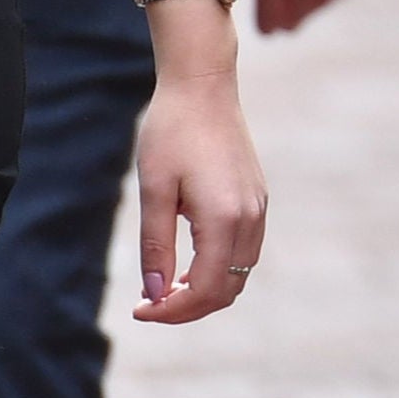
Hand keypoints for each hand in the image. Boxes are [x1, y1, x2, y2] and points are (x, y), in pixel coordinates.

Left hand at [130, 62, 267, 324]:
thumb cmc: (171, 132)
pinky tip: (188, 262)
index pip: (204, 290)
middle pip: (227, 290)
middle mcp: (250, 218)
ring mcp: (258, 208)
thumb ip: (156, 246)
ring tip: (166, 286)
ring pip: (239, 274)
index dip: (172, 311)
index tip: (139, 309)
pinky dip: (218, 269)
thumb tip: (156, 295)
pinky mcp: (257, 199)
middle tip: (149, 303)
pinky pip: (244, 252)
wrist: (203, 86)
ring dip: (205, 290)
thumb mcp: (155, 190)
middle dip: (188, 307)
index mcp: (225, 218)